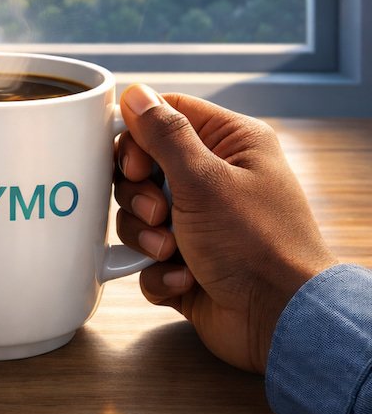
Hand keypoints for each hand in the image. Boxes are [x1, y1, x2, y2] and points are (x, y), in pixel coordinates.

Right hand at [114, 85, 337, 373]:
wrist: (278, 319)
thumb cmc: (256, 244)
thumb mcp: (205, 180)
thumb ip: (164, 135)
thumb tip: (135, 93)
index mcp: (231, 145)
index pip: (167, 116)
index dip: (138, 137)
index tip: (135, 164)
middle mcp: (215, 180)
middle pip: (142, 167)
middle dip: (139, 195)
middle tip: (158, 213)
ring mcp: (199, 223)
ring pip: (138, 215)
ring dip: (146, 235)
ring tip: (171, 250)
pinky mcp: (185, 262)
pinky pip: (145, 257)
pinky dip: (157, 270)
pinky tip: (184, 277)